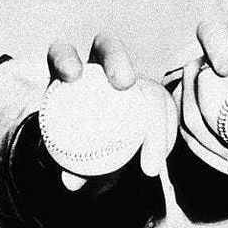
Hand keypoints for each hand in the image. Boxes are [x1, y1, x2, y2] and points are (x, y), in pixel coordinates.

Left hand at [46, 33, 177, 189]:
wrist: (92, 146)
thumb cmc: (70, 143)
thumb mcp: (63, 153)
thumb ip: (66, 163)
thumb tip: (70, 180)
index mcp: (67, 73)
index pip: (62, 53)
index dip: (66, 57)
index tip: (72, 75)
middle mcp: (99, 67)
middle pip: (108, 47)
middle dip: (117, 59)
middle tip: (124, 84)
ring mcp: (130, 80)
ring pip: (145, 83)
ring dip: (153, 116)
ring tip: (151, 156)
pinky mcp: (151, 96)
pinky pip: (165, 108)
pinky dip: (165, 132)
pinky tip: (161, 155)